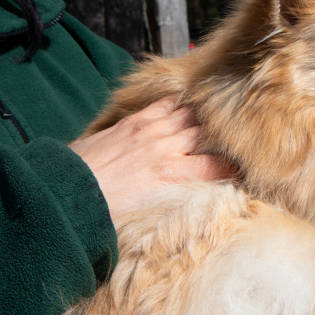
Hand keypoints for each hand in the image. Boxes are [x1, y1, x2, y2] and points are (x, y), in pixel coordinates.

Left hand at [69, 96, 233, 220]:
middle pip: (209, 135)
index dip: (237, 166)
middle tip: (240, 135)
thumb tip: (195, 198)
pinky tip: (193, 102)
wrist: (67, 189)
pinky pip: (167, 104)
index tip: (246, 166)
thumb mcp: (148, 213)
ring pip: (191, 116)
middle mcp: (166, 149)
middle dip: (227, 135)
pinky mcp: (135, 120)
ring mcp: (151, 130)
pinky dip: (183, 103)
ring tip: (222, 114)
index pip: (218, 167)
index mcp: (171, 176)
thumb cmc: (105, 209)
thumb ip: (175, 199)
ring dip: (208, 116)